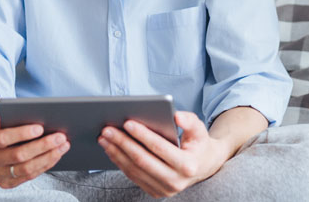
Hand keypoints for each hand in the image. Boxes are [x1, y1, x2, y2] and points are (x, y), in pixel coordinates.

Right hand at [0, 111, 70, 187]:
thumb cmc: (5, 125)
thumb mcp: (3, 116)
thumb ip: (6, 113)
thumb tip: (3, 116)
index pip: (2, 138)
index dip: (21, 134)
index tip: (40, 128)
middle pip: (18, 155)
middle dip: (42, 145)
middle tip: (60, 136)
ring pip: (26, 169)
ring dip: (48, 157)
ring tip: (63, 145)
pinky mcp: (7, 182)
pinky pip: (29, 176)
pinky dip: (46, 165)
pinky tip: (57, 154)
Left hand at [99, 111, 229, 197]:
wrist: (204, 166)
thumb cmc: (199, 144)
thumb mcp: (200, 130)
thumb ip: (190, 121)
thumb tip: (176, 116)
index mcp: (188, 165)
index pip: (160, 148)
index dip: (142, 135)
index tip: (127, 122)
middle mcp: (176, 181)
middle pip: (142, 160)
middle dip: (122, 143)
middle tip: (107, 130)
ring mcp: (165, 190)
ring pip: (134, 170)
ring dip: (116, 153)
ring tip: (104, 139)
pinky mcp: (156, 192)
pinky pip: (133, 177)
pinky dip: (120, 162)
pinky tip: (112, 149)